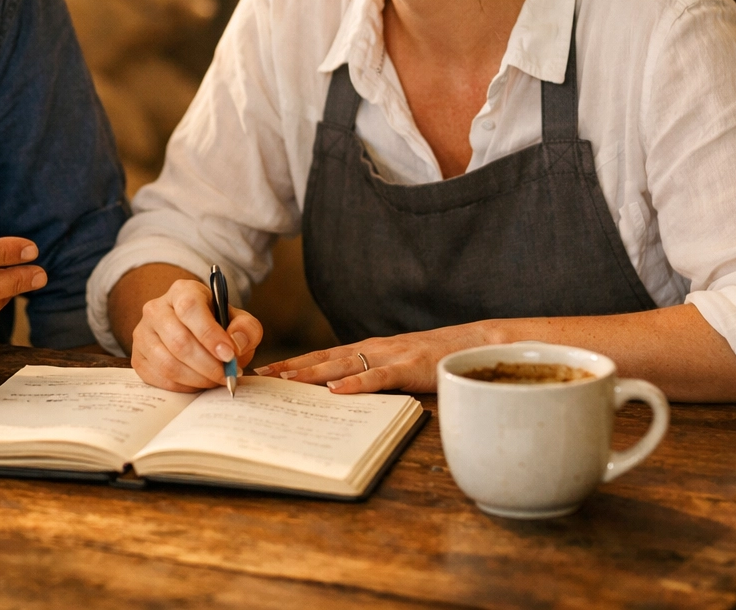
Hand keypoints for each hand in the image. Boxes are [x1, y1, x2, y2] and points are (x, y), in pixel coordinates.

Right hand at [130, 276, 262, 391]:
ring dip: (197, 378)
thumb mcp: (238, 320)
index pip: (190, 308)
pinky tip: (198, 382)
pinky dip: (183, 387)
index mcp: (182, 291)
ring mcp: (142, 333)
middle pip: (179, 341)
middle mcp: (156, 309)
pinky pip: (159, 379)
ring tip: (215, 380)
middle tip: (228, 375)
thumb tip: (235, 344)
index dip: (210, 334)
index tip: (229, 355)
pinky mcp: (137, 357)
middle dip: (208, 365)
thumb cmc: (216, 325)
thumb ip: (246, 329)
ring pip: (168, 363)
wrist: (192, 332)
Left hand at [255, 322, 488, 393]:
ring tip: (286, 381)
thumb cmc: (435, 357)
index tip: (265, 372)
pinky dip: (357, 383)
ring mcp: (391, 356)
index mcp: (368, 349)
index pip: (323, 356)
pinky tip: (337, 390)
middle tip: (261, 376)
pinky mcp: (410, 367)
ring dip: (313, 373)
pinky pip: (379, 377)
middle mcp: (373, 348)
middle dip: (291, 367)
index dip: (293, 364)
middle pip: (324, 358)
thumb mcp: (397, 365)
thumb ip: (372, 374)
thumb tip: (342, 393)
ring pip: (344, 364)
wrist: (474, 342)